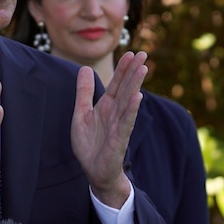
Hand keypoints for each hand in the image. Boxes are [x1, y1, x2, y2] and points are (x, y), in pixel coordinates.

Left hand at [71, 51, 146, 207]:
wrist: (94, 171)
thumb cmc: (89, 145)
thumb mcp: (81, 114)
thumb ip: (83, 92)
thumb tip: (84, 68)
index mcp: (106, 106)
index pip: (116, 83)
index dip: (123, 69)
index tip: (131, 53)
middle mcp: (115, 113)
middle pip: (126, 88)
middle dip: (133, 71)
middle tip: (143, 54)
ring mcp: (119, 125)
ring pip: (128, 101)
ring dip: (135, 85)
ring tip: (143, 69)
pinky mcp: (119, 139)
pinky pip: (126, 122)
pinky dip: (131, 110)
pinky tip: (137, 97)